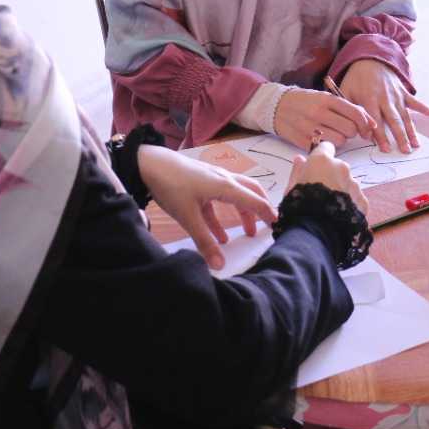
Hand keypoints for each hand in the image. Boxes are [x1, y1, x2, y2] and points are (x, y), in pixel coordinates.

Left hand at [137, 145, 277, 270]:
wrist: (149, 163)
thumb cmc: (172, 186)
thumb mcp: (188, 217)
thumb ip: (205, 242)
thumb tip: (220, 265)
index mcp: (226, 186)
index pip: (255, 201)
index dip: (268, 214)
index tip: (279, 225)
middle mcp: (224, 180)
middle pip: (251, 192)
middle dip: (261, 209)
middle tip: (268, 226)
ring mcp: (212, 179)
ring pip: (236, 195)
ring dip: (243, 213)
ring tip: (247, 233)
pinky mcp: (200, 182)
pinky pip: (218, 200)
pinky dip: (223, 216)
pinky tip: (219, 235)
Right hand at [275, 89, 374, 149]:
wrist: (276, 106)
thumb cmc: (306, 101)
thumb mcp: (325, 97)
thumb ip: (347, 108)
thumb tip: (371, 123)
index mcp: (326, 99)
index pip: (354, 113)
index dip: (365, 123)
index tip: (367, 129)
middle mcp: (318, 113)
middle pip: (350, 129)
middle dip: (352, 132)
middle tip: (346, 129)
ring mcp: (309, 128)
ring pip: (340, 141)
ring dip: (341, 140)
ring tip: (333, 134)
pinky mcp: (302, 141)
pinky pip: (325, 149)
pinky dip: (327, 146)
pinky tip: (322, 139)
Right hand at [284, 141, 368, 213]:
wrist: (317, 231)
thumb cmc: (301, 207)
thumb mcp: (292, 187)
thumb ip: (298, 170)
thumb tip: (299, 159)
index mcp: (322, 161)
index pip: (326, 147)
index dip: (321, 156)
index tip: (317, 166)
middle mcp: (341, 168)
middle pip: (337, 167)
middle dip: (331, 176)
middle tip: (320, 193)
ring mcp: (354, 184)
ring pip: (347, 183)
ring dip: (341, 191)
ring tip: (329, 208)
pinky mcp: (362, 201)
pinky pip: (355, 198)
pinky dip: (350, 204)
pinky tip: (339, 215)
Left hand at [339, 59, 428, 153]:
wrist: (369, 60)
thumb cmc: (355, 80)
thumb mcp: (346, 92)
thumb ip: (350, 111)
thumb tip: (360, 132)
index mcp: (369, 98)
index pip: (375, 120)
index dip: (380, 135)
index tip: (385, 149)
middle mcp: (385, 97)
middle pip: (393, 120)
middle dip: (399, 136)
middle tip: (404, 151)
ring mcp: (396, 94)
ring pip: (405, 115)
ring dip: (411, 130)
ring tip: (416, 145)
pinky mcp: (403, 92)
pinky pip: (413, 100)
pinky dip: (422, 107)